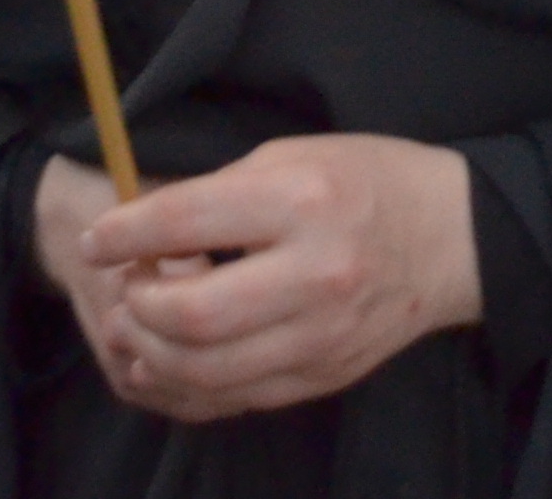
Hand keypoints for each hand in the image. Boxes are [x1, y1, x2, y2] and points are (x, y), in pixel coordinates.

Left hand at [54, 135, 481, 422]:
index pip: (186, 221)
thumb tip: (142, 231)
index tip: (97, 240)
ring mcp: (322, 334)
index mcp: (302, 200)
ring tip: (136, 327)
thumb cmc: (368, 181)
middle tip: (125, 288)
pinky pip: (237, 396)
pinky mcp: (325, 374)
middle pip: (190, 314)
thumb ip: (220, 193)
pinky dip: (188, 385)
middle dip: (137, 304)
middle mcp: (314, 273)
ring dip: (152, 352)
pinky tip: (165, 364)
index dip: (124, 234)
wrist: (454, 238)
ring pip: (206, 369)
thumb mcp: (295, 155)